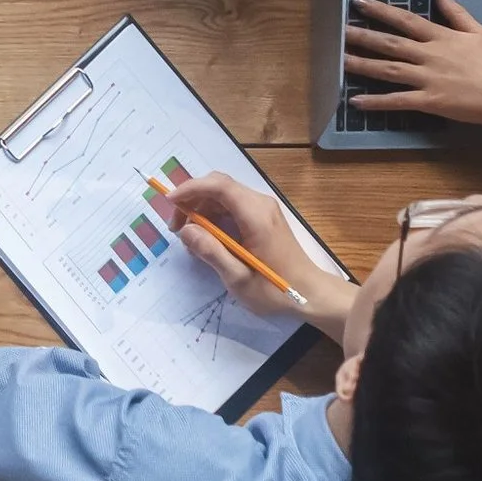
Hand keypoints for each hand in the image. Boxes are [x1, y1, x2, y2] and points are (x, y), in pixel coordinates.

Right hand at [163, 173, 352, 336]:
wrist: (311, 295)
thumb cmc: (276, 290)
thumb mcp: (238, 278)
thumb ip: (211, 252)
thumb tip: (186, 231)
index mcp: (256, 215)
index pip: (219, 185)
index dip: (190, 188)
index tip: (170, 203)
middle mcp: (260, 204)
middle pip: (219, 186)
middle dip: (192, 200)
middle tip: (176, 227)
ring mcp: (263, 209)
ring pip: (224, 195)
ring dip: (202, 209)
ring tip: (190, 238)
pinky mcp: (263, 218)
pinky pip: (233, 206)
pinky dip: (214, 216)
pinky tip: (208, 239)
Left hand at [345, 0, 481, 139]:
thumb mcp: (479, 31)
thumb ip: (456, 11)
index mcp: (442, 37)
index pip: (405, 20)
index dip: (380, 10)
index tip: (359, 2)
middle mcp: (430, 56)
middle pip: (390, 44)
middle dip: (362, 35)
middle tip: (338, 29)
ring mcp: (428, 79)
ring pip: (388, 70)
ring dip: (361, 64)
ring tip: (338, 59)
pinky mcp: (429, 102)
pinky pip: (398, 101)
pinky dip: (376, 102)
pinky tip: (356, 101)